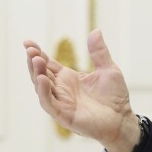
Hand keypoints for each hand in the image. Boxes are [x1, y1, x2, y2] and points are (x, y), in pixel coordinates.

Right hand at [24, 30, 141, 151]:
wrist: (123, 119)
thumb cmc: (115, 98)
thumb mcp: (108, 70)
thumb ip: (99, 52)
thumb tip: (95, 31)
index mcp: (68, 78)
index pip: (47, 64)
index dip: (37, 53)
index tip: (28, 42)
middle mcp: (61, 90)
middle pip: (40, 74)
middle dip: (34, 61)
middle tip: (30, 49)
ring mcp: (61, 102)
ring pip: (41, 88)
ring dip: (36, 74)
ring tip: (35, 60)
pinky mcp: (64, 115)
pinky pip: (49, 103)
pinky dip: (43, 92)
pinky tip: (42, 79)